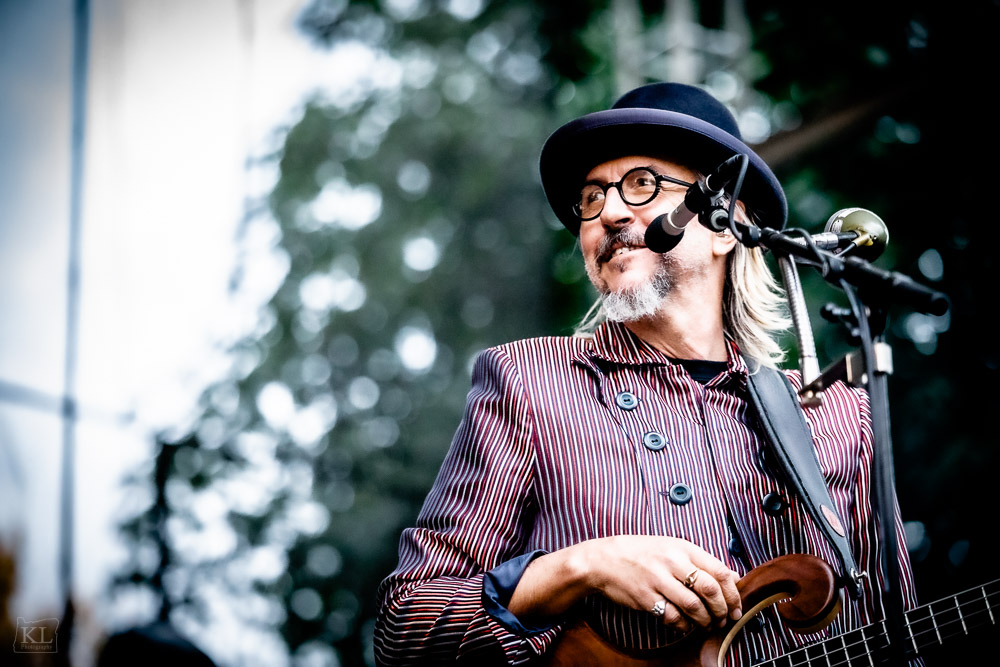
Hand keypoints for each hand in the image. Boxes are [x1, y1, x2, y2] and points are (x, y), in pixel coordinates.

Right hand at [577, 535, 741, 633]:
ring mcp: (658, 580)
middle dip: (722, 610)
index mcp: (683, 547)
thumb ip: (701, 561)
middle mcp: (672, 562)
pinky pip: (673, 617)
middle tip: (724, 619)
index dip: (733, 593)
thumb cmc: (640, 552)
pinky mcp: (646, 598)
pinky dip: (683, 626)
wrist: (603, 559)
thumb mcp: (672, 547)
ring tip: (706, 624)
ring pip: (694, 607)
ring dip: (705, 621)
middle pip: (710, 590)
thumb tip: (733, 577)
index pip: (719, 571)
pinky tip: (684, 625)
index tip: (736, 607)